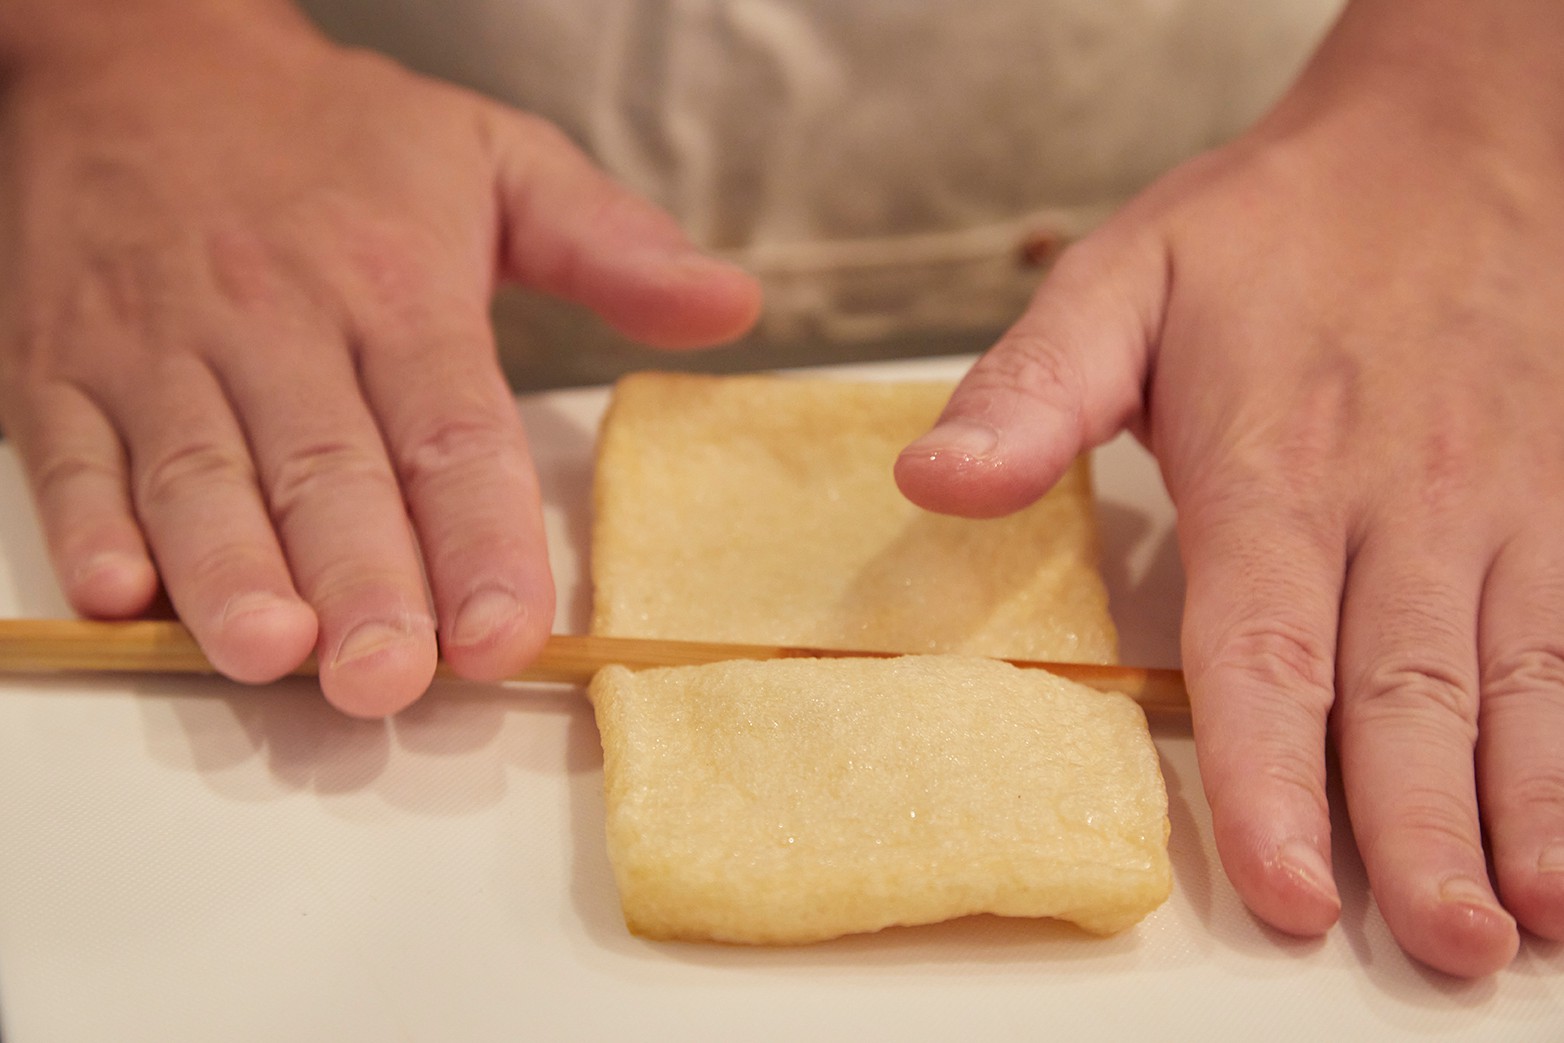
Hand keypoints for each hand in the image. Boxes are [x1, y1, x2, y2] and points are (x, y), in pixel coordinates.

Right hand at [0, 2, 760, 716]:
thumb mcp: (495, 156)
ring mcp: (161, 348)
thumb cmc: (333, 132)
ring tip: (272, 655)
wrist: (140, 51)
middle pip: (328, 471)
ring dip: (231, 572)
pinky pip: (72, 455)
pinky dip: (91, 529)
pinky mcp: (62, 367)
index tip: (505, 632)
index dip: (479, 538)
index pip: (449, 429)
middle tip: (389, 677)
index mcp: (396, 284)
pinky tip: (119, 596)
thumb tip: (731, 307)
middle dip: (362, 583)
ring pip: (201, 476)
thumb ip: (611, 244)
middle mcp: (279, 322)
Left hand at [896, 0, 1563, 976]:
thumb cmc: (1274, 227)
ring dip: (1516, 808)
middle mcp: (1396, 503)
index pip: (1268, 644)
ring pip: (1507, 679)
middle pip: (1401, 689)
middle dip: (1416, 830)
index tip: (1284, 885)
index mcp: (1272, 464)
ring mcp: (1495, 509)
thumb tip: (931, 481)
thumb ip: (1029, 392)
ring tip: (1516, 924)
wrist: (1453, 144)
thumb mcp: (1120, 277)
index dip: (1275, 772)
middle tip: (1430, 947)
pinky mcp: (1558, 502)